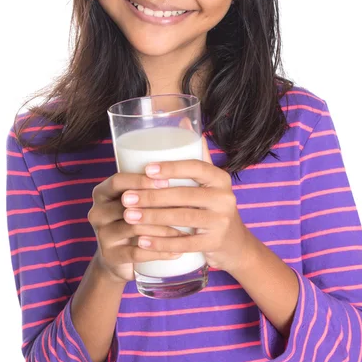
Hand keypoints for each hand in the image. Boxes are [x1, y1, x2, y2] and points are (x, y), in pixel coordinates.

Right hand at [88, 172, 186, 282]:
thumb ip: (152, 180)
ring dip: (163, 229)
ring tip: (187, 230)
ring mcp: (102, 235)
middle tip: (185, 207)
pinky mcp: (110, 256)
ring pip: (134, 228)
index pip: (118, 181)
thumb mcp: (137, 199)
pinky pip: (137, 253)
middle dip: (157, 205)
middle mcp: (97, 212)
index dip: (141, 180)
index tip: (166, 181)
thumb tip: (193, 157)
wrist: (119, 258)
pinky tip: (177, 252)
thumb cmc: (136, 218)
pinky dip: (159, 252)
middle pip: (127, 205)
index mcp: (102, 192)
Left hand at [121, 136, 250, 273]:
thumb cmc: (212, 205)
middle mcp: (225, 198)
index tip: (146, 169)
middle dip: (151, 196)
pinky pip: (184, 244)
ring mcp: (221, 222)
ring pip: (182, 218)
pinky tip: (141, 242)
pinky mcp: (214, 244)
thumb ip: (196, 153)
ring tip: (128, 217)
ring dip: (151, 219)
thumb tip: (181, 118)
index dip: (171, 168)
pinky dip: (160, 244)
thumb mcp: (210, 180)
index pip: (196, 167)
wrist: (234, 243)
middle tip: (126, 198)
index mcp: (220, 178)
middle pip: (184, 195)